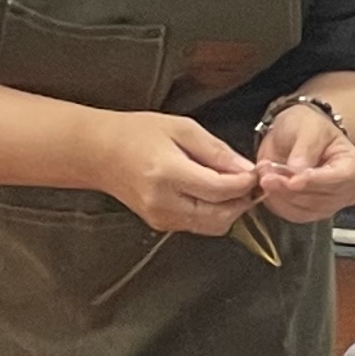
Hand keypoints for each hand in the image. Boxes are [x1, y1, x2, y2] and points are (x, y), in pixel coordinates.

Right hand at [82, 112, 258, 237]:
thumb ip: (216, 151)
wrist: (98, 152)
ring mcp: (160, 217)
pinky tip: (210, 193)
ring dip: (229, 209)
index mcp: (167, 173)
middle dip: (242, 200)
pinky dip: (213, 212)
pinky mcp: (160, 225)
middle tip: (248, 181)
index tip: (255, 172)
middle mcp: (163, 202)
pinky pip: (199, 226)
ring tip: (229, 186)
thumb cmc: (136, 134)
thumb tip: (246, 169)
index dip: (246, 183)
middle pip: (220, 216)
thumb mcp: (182, 128)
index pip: (220, 190)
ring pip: (213, 226)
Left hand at [252, 99, 354, 223]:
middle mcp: (347, 191)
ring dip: (279, 194)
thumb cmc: (307, 127)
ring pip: (303, 210)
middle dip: (290, 188)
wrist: (294, 136)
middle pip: (320, 199)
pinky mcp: (310, 213)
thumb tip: (298, 170)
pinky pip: (292, 214)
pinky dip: (275, 201)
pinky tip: (268, 183)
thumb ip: (306, 147)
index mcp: (353, 166)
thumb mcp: (308, 127)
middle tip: (265, 171)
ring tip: (264, 171)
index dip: (315, 182)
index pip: (340, 180)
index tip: (292, 180)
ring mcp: (330, 205)